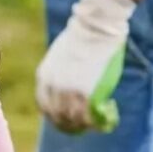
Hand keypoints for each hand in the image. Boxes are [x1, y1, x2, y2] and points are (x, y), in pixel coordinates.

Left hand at [36, 0, 134, 132]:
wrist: (95, 26)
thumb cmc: (81, 38)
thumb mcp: (60, 57)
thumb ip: (59, 76)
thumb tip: (66, 92)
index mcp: (44, 77)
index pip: (45, 108)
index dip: (56, 118)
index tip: (68, 120)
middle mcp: (53, 87)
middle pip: (59, 118)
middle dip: (73, 125)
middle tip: (87, 123)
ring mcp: (68, 91)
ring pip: (75, 121)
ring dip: (87, 124)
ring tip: (99, 117)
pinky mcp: (86, 94)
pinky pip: (90, 118)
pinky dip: (98, 122)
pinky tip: (109, 111)